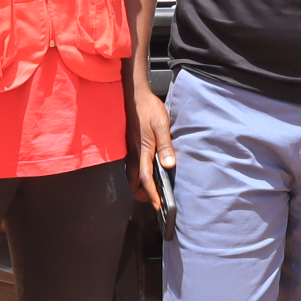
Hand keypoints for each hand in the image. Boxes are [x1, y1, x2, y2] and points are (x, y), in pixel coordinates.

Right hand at [130, 86, 174, 210]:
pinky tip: (150, 172)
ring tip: (154, 190)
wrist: (134, 95)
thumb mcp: (161, 125)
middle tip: (156, 200)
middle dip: (144, 194)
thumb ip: (165, 146)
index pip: (145, 179)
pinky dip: (140, 175)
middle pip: (135, 182)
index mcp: (142, 151)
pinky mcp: (132, 145)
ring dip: (141, 185)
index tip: (158, 205)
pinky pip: (134, 166)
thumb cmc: (148, 108)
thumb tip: (169, 165)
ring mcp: (131, 150)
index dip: (152, 194)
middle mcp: (134, 153)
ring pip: (133, 175)